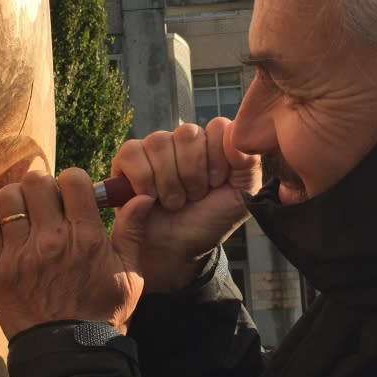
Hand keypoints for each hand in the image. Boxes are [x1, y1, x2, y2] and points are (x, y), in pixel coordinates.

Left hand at [0, 168, 155, 337]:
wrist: (69, 353)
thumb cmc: (103, 312)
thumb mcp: (130, 273)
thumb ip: (133, 231)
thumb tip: (141, 197)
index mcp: (88, 237)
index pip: (73, 179)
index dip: (72, 180)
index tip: (72, 194)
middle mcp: (53, 240)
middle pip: (37, 182)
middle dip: (43, 186)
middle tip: (45, 202)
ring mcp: (21, 254)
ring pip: (8, 197)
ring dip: (16, 197)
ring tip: (23, 210)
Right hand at [110, 117, 261, 293]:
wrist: (179, 249)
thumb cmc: (209, 221)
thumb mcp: (242, 196)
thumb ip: (249, 163)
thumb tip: (235, 137)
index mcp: (213, 143)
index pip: (217, 127)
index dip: (218, 158)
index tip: (217, 184)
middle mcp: (184, 140)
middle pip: (187, 133)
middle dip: (193, 174)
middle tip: (193, 197)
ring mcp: (154, 147)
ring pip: (160, 142)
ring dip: (169, 181)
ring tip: (173, 202)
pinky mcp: (127, 159)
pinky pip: (133, 152)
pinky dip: (143, 179)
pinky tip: (149, 197)